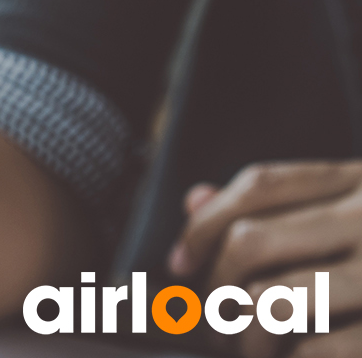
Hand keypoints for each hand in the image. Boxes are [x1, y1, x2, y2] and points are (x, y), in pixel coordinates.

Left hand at [168, 161, 361, 357]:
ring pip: (272, 299)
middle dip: (216, 289)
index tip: (179, 264)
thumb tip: (196, 199)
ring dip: (245, 335)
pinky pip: (315, 349)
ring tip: (249, 350)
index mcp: (358, 182)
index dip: (204, 225)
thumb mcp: (345, 216)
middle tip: (214, 323)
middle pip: (251, 241)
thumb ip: (274, 205)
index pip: (259, 185)